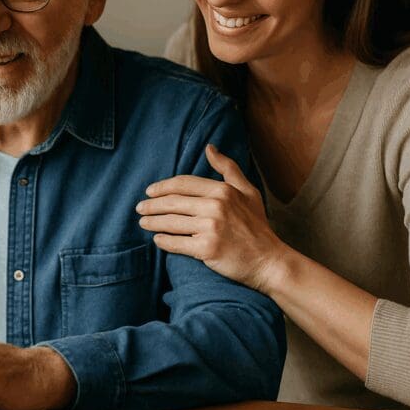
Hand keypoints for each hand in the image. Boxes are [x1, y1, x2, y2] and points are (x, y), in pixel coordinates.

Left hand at [136, 144, 283, 292]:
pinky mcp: (206, 249)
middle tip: (139, 208)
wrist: (269, 262)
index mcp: (223, 191)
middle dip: (152, 205)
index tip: (149, 192)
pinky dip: (163, 241)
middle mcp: (215, 206)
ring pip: (170, 222)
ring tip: (143, 222)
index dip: (162, 187)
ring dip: (152, 222)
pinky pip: (176, 243)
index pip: (183, 184)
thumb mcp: (248, 191)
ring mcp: (210, 228)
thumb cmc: (258, 227)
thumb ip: (228, 168)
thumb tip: (209, 148)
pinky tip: (157, 239)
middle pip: (173, 202)